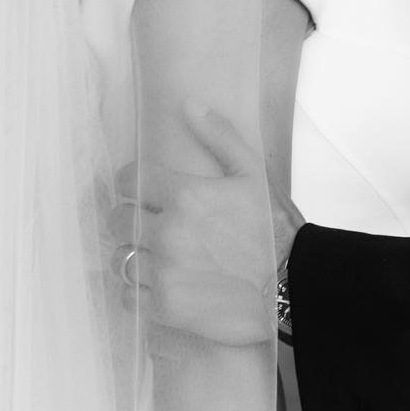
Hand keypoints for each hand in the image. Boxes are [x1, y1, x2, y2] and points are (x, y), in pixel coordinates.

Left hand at [108, 102, 303, 346]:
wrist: (292, 286)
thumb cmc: (274, 228)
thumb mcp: (253, 173)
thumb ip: (218, 136)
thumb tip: (188, 104)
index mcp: (186, 194)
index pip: (128, 179)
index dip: (131, 183)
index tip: (142, 191)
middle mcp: (168, 231)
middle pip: (117, 219)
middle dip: (129, 219)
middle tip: (148, 226)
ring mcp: (165, 271)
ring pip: (120, 257)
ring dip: (133, 255)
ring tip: (155, 257)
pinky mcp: (165, 306)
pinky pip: (127, 294)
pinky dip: (137, 290)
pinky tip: (159, 284)